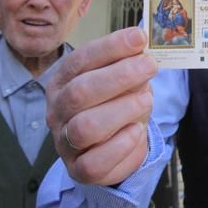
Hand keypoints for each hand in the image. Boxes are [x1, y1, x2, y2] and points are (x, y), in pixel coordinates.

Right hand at [46, 27, 156, 186]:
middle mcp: (58, 110)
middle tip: (149, 66)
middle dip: (120, 76)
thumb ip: (128, 63)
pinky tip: (136, 131)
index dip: (111, 47)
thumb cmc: (116, 104)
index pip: (81, 60)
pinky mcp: (78, 169)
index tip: (139, 37)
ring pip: (86, 127)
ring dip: (122, 110)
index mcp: (63, 81)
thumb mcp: (123, 79)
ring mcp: (64, 142)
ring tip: (146, 101)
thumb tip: (141, 45)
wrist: (114, 146)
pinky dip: (121, 145)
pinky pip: (95, 162)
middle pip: (80, 92)